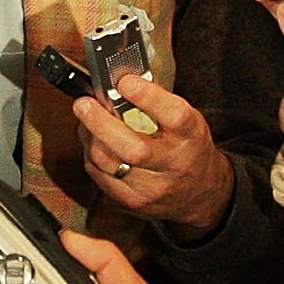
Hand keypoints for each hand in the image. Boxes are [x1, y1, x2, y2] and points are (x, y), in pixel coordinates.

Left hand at [77, 71, 236, 239]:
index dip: (147, 97)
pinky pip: (100, 177)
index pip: (173, 116)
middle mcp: (174, 163)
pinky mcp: (133, 201)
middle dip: (101, 123)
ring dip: (90, 137)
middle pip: (133, 148)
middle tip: (83, 104)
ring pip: (109, 163)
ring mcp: (153, 187)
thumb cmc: (187, 147)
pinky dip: (91, 156)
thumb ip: (156, 103)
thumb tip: (119, 81)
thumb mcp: (186, 120)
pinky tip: (93, 143)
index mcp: (190, 136)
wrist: (199, 193)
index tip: (125, 82)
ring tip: (86, 120)